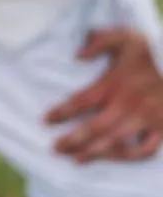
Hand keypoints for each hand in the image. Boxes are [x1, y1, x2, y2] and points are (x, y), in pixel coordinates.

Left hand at [45, 27, 162, 163]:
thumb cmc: (147, 53)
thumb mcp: (124, 37)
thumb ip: (100, 40)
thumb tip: (78, 55)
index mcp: (116, 84)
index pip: (83, 101)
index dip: (62, 112)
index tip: (46, 120)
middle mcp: (129, 104)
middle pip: (96, 127)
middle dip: (74, 140)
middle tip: (56, 148)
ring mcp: (147, 118)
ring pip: (117, 142)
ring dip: (95, 153)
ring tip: (76, 159)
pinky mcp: (161, 128)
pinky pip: (145, 150)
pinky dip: (128, 157)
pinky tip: (113, 158)